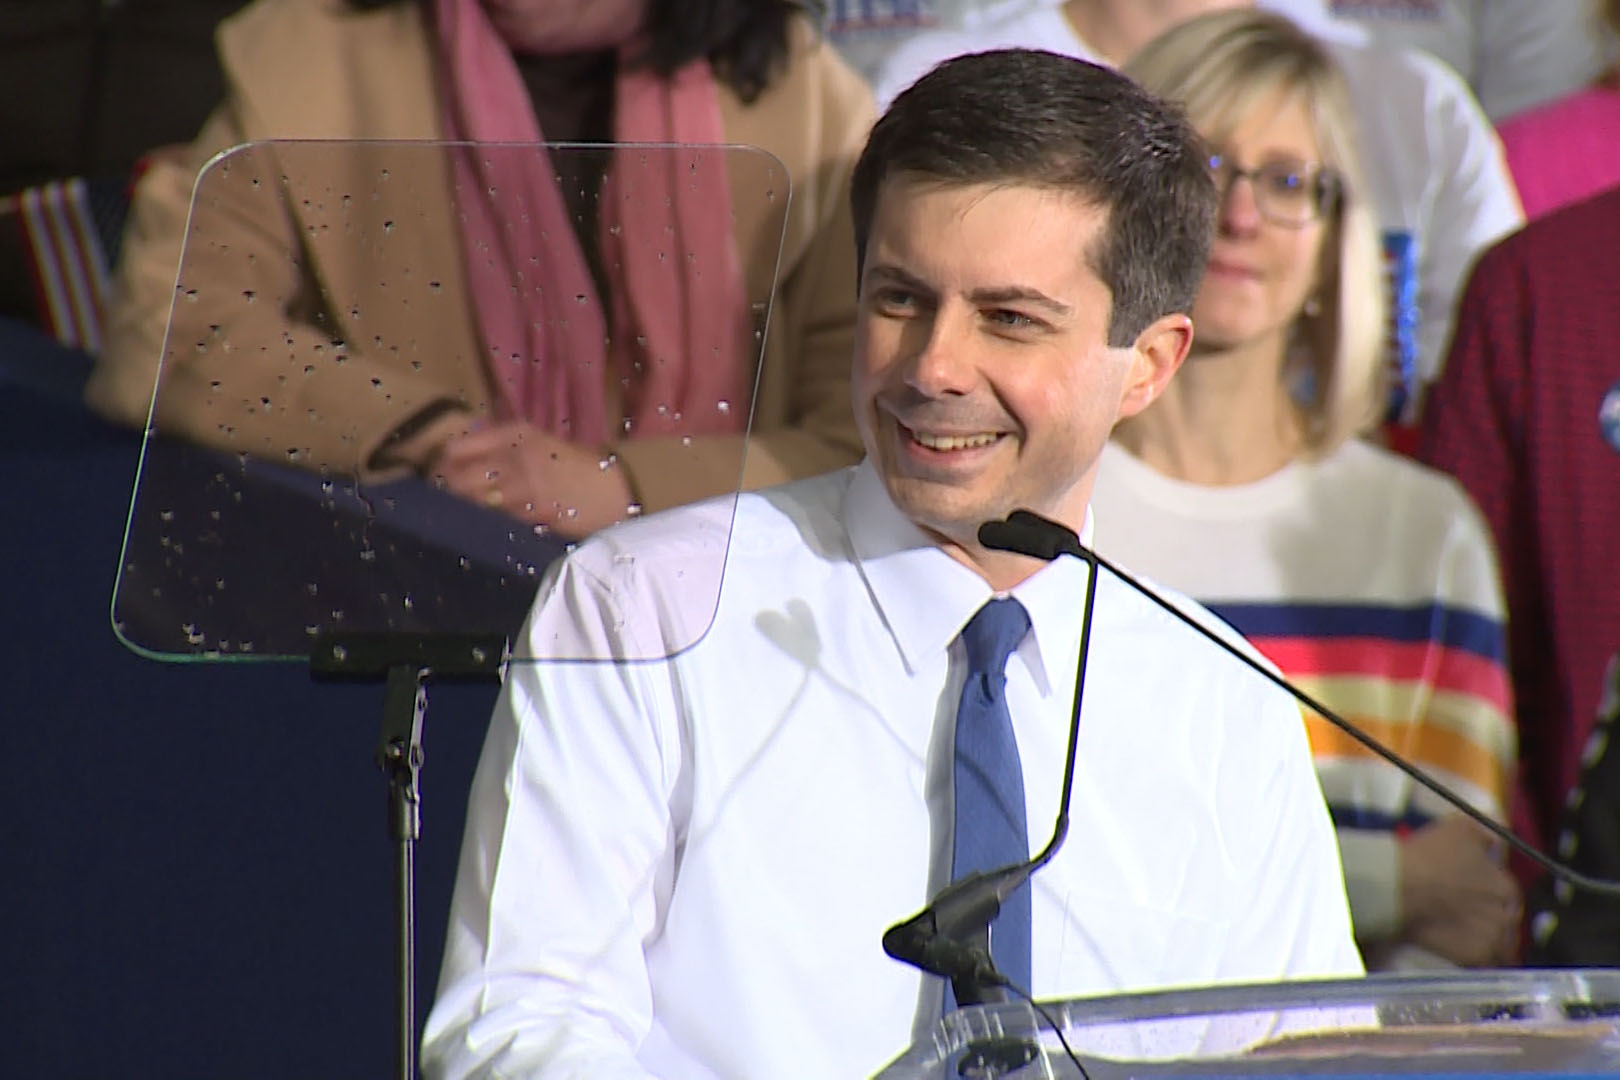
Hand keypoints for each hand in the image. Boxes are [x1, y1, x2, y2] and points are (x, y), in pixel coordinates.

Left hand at [430, 422, 635, 538]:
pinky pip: (498, 520)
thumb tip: (458, 448)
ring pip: (475, 503)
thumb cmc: (572, 465)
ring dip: (468, 509)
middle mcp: (516, 456)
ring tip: (470, 511)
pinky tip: (496, 523)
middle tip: (448, 497)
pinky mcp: (534, 514)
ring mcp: (525, 488)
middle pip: (457, 478)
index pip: (456, 448)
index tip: (439, 473)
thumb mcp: (537, 441)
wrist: (613, 488)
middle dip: (448, 490)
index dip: (442, 463)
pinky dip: (492, 522)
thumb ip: (500, 442)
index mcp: (515, 433)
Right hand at [1398, 815, 1521, 966]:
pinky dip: (1476, 962)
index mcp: (1505, 887)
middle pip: (1506, 924)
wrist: (1400, 887)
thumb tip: (1494, 843)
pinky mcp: (1473, 959)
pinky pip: (1483, 966)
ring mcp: (1491, 939)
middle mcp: (1505, 916)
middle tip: (1469, 918)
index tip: (1475, 894)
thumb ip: (1484, 836)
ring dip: (1489, 945)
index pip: (1508, 895)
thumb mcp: (1460, 828)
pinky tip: (1462, 957)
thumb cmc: (1429, 854)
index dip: (1491, 894)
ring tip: (1467, 942)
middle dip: (1492, 921)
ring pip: (1499, 949)